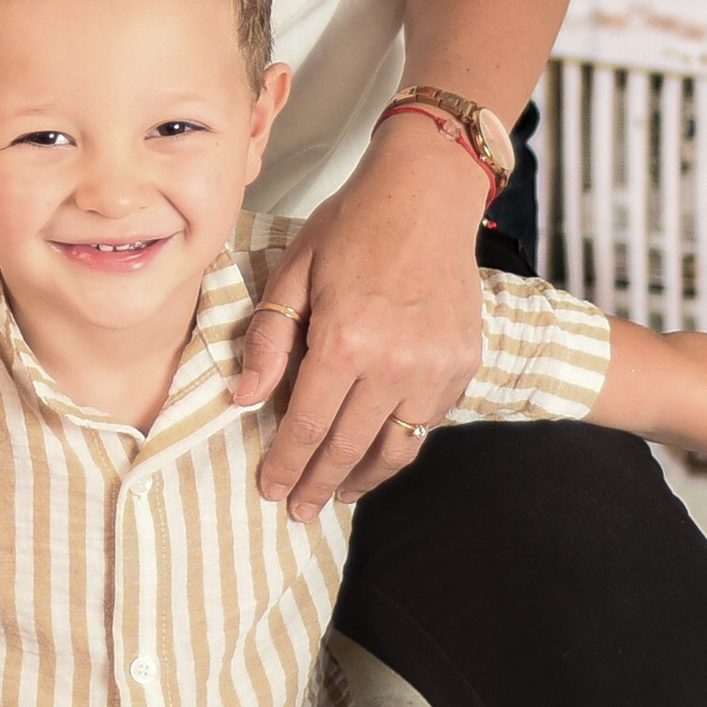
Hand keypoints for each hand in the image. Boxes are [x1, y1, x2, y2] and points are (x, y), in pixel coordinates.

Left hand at [234, 122, 485, 521]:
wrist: (427, 195)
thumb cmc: (353, 226)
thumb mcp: (294, 271)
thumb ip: (268, 338)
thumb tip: (243, 398)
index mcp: (344, 342)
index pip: (306, 426)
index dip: (286, 466)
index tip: (271, 490)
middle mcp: (394, 365)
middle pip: (348, 449)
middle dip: (319, 486)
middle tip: (300, 511)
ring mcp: (435, 369)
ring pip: (396, 449)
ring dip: (364, 480)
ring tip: (339, 495)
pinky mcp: (463, 365)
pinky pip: (428, 422)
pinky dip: (400, 444)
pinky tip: (378, 449)